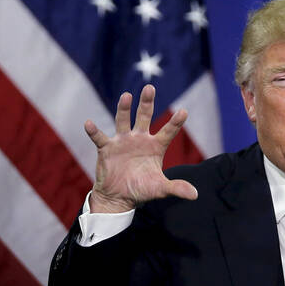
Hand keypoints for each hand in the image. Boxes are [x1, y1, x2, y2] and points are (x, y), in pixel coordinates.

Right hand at [84, 84, 197, 212]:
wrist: (118, 197)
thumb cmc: (141, 189)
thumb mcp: (160, 189)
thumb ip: (176, 188)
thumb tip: (195, 194)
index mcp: (156, 146)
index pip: (168, 131)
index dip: (175, 122)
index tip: (184, 112)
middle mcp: (140, 139)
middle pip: (144, 117)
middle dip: (147, 103)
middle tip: (150, 88)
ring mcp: (123, 141)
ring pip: (123, 121)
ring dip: (124, 109)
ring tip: (126, 96)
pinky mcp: (107, 148)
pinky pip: (100, 137)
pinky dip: (94, 131)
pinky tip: (89, 123)